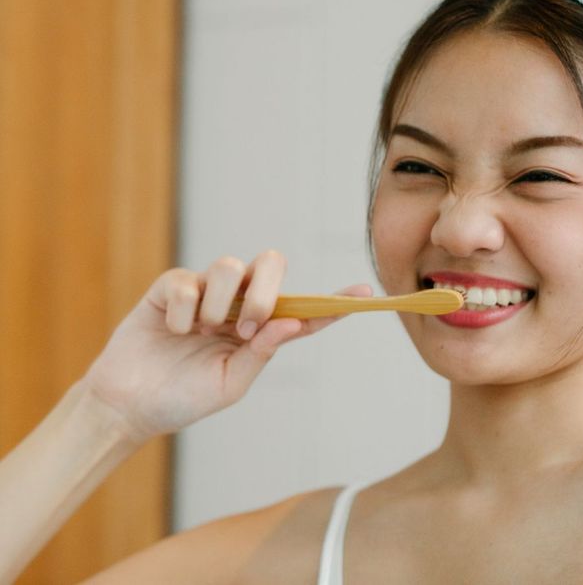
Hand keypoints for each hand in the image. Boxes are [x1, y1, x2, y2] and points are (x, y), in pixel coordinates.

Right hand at [80, 251, 372, 443]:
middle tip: (248, 327)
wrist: (130, 406)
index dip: (333, 301)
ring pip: (228, 265)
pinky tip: (173, 331)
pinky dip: (183, 312)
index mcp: (259, 329)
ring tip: (203, 331)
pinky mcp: (172, 287)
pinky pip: (187, 281)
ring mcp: (205, 292)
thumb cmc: (184, 397)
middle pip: (270, 263)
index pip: (302, 309)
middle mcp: (237, 303)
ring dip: (220, 303)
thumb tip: (293, 322)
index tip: (365, 293)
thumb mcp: (230, 384)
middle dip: (265, 290)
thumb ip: (261, 352)